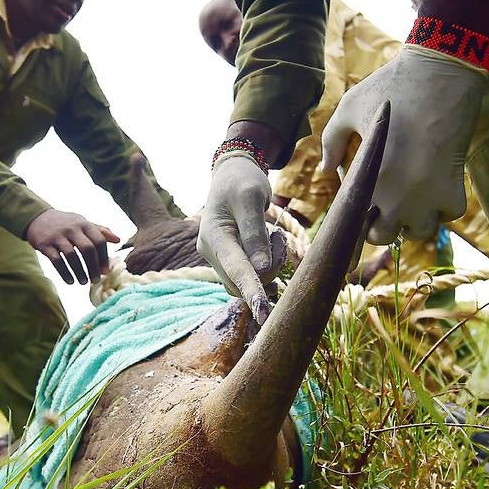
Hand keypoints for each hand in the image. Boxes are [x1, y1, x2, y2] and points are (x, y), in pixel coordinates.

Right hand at [26, 208, 120, 284]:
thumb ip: (100, 231)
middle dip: (93, 267)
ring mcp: (57, 236)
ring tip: (83, 282)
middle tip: (96, 279)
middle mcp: (72, 229)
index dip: (104, 257)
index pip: (99, 240)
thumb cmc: (66, 223)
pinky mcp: (44, 244)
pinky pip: (56, 261)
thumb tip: (118, 240)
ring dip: (79, 272)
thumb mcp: (83, 223)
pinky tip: (70, 281)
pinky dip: (65, 273)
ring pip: (71, 256)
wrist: (37, 217)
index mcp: (84, 224)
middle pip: (87, 249)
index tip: (106, 271)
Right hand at [197, 153, 276, 323]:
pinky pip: (250, 275)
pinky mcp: (229, 261)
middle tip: (277, 236)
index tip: (264, 314)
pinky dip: (266, 265)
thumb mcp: (251, 198)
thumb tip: (261, 270)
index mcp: (213, 236)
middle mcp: (211, 252)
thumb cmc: (242, 182)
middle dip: (269, 266)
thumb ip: (255, 234)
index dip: (251, 291)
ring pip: (250, 280)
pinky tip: (271, 246)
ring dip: (270, 264)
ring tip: (274, 235)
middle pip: (244, 280)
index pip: (236, 270)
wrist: (232, 175)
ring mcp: (219, 258)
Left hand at [320, 44, 485, 244]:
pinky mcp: (455, 185)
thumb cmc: (391, 87)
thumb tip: (326, 169)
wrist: (441, 71)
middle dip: (381, 222)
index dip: (355, 217)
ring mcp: (430, 195)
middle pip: (384, 236)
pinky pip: (449, 214)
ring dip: (413, 220)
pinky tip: (434, 188)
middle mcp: (400, 196)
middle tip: (383, 202)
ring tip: (409, 197)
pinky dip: (442, 207)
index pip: (356, 221)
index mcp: (371, 179)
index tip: (360, 203)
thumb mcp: (349, 108)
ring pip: (419, 232)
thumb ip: (331, 141)